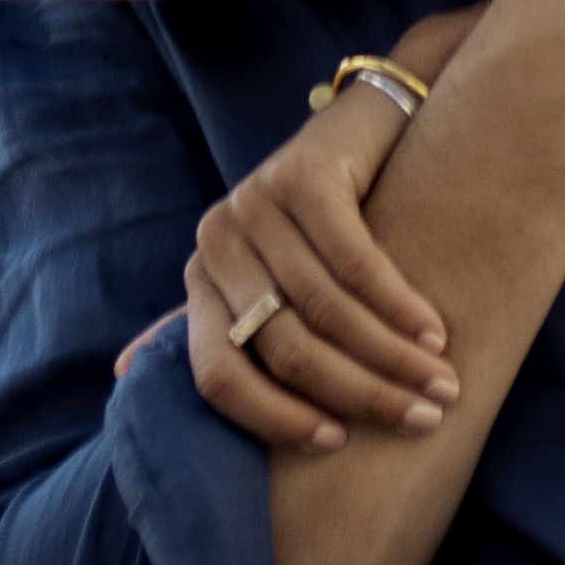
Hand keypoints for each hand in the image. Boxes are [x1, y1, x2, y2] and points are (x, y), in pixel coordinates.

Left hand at [178, 11, 482, 449]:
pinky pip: (357, 262)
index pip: (218, 375)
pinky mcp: (304, 174)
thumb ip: (216, 320)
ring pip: (325, 311)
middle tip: (423, 418)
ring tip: (441, 386)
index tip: (337, 444)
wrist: (372, 120)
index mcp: (201, 277)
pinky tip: (434, 333)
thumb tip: (123, 371)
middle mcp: (217, 239)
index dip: (276, 419)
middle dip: (360, 394)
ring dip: (393, 358)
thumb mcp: (269, 271)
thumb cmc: (325, 217)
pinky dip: (400, 306)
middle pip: (285, 349)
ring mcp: (256, 202)